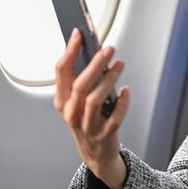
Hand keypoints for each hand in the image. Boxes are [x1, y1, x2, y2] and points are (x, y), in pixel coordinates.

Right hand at [54, 28, 129, 188]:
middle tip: (107, 49)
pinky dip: (122, 104)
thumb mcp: (77, 101)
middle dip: (94, 64)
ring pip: (94, 100)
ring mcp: (87, 126)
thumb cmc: (87, 120)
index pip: (61, 72)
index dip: (70, 51)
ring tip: (119, 65)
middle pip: (79, 85)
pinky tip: (126, 91)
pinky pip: (114, 118)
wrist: (96, 154)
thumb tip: (93, 51)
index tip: (79, 34)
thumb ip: (81, 79)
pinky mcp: (104, 135)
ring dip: (108, 80)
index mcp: (62, 101)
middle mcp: (71, 113)